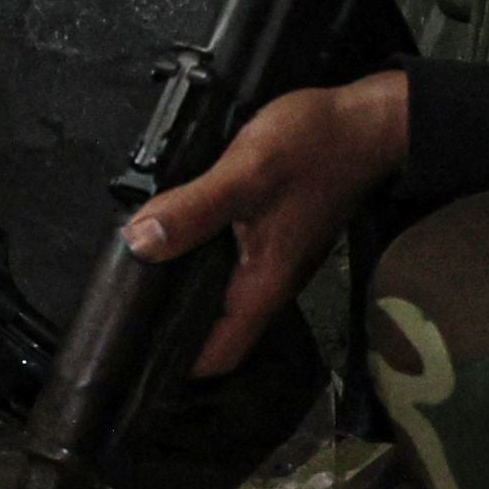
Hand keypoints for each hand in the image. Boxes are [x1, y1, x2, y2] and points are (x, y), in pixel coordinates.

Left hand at [120, 75, 409, 373]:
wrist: (367, 122)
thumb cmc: (315, 147)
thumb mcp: (247, 172)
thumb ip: (194, 209)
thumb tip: (139, 244)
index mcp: (263, 284)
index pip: (219, 355)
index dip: (177, 366)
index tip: (133, 353)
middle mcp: (269, 282)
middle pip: (216, 330)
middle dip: (171, 329)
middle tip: (121, 311)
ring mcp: (274, 259)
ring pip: (220, 295)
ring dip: (183, 291)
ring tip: (135, 277)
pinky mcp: (273, 235)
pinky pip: (227, 264)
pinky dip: (197, 260)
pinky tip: (172, 238)